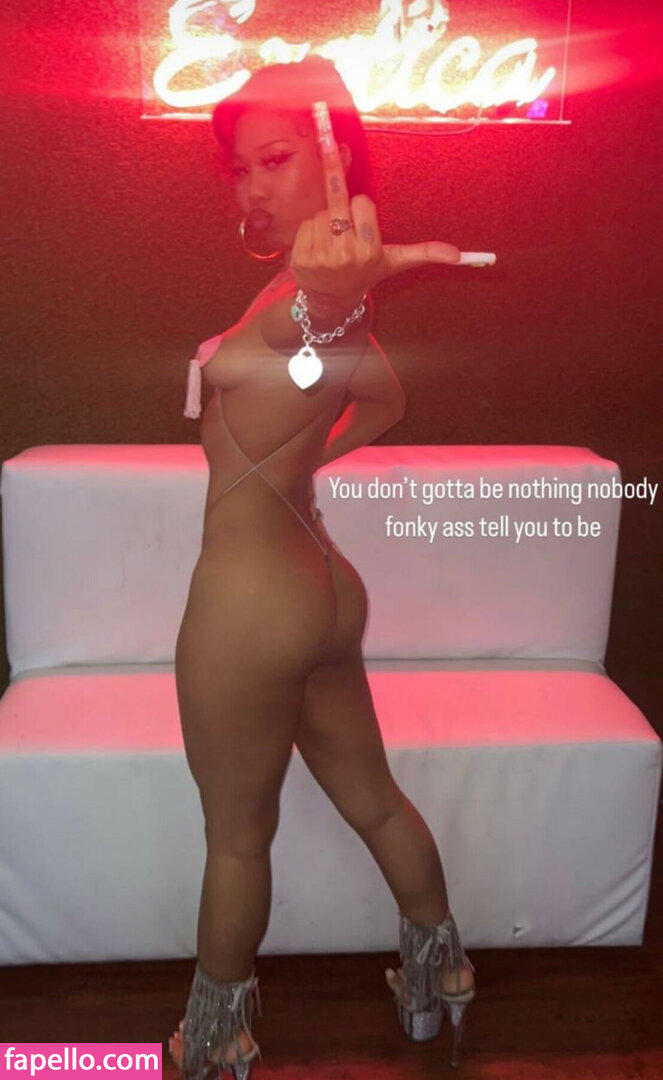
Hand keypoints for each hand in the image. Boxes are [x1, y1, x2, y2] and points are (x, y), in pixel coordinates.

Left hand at [290, 100, 461, 301]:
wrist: (331, 302)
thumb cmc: (365, 273)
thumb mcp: (395, 263)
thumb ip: (424, 253)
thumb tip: (459, 255)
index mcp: (371, 250)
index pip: (363, 203)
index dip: (362, 207)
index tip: (362, 221)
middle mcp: (346, 254)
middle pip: (337, 197)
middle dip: (332, 166)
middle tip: (324, 124)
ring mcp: (322, 256)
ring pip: (321, 213)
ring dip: (325, 220)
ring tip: (332, 241)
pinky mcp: (301, 259)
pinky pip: (305, 224)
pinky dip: (309, 230)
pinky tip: (317, 246)